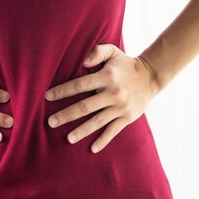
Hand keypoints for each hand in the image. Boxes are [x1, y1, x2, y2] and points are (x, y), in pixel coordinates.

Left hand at [44, 43, 158, 152]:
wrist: (151, 77)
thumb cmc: (125, 64)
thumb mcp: (113, 51)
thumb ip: (97, 52)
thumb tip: (82, 61)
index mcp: (107, 76)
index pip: (80, 84)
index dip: (63, 91)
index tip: (47, 97)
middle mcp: (113, 93)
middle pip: (85, 106)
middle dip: (66, 115)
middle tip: (51, 122)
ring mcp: (120, 107)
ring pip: (97, 121)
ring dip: (82, 131)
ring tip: (68, 139)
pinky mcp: (127, 118)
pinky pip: (113, 131)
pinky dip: (103, 140)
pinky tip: (92, 148)